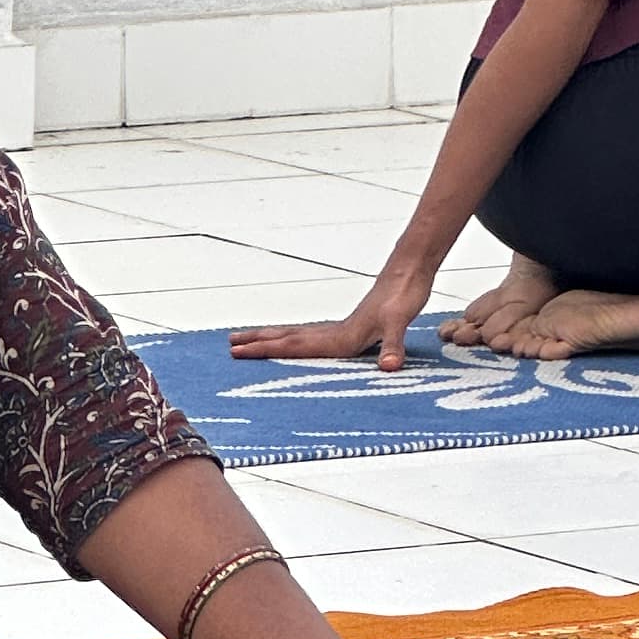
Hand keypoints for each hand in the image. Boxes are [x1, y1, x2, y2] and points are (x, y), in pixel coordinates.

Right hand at [233, 253, 437, 371]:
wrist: (409, 271)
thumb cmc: (404, 296)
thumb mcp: (400, 322)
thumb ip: (393, 346)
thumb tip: (389, 368)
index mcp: (339, 337)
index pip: (294, 345)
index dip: (266, 349)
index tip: (238, 352)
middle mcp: (334, 332)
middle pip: (288, 337)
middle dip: (258, 342)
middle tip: (229, 345)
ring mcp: (339, 327)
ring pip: (296, 334)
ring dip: (271, 337)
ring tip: (247, 339)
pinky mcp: (349, 326)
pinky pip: (312, 334)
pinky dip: (294, 338)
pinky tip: (294, 341)